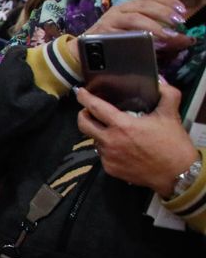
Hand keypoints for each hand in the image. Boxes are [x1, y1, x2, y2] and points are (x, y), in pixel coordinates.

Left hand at [75, 78, 199, 193]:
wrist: (177, 173)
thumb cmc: (172, 144)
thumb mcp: (171, 115)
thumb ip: (166, 94)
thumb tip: (159, 83)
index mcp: (122, 125)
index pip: (95, 107)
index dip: (85, 98)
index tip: (80, 93)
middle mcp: (110, 141)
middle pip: (83, 125)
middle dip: (82, 115)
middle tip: (89, 111)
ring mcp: (108, 156)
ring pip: (94, 140)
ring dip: (100, 133)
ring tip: (114, 131)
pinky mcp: (109, 169)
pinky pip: (103, 155)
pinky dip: (108, 148)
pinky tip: (122, 147)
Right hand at [76, 0, 195, 65]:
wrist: (82, 53)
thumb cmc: (114, 44)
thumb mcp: (140, 35)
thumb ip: (164, 37)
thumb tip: (188, 40)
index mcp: (130, 6)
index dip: (169, 1)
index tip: (182, 11)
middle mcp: (120, 10)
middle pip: (145, 5)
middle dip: (164, 12)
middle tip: (178, 22)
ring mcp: (110, 21)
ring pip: (134, 18)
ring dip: (154, 26)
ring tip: (168, 35)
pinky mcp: (103, 34)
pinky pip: (122, 34)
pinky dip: (137, 37)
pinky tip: (149, 43)